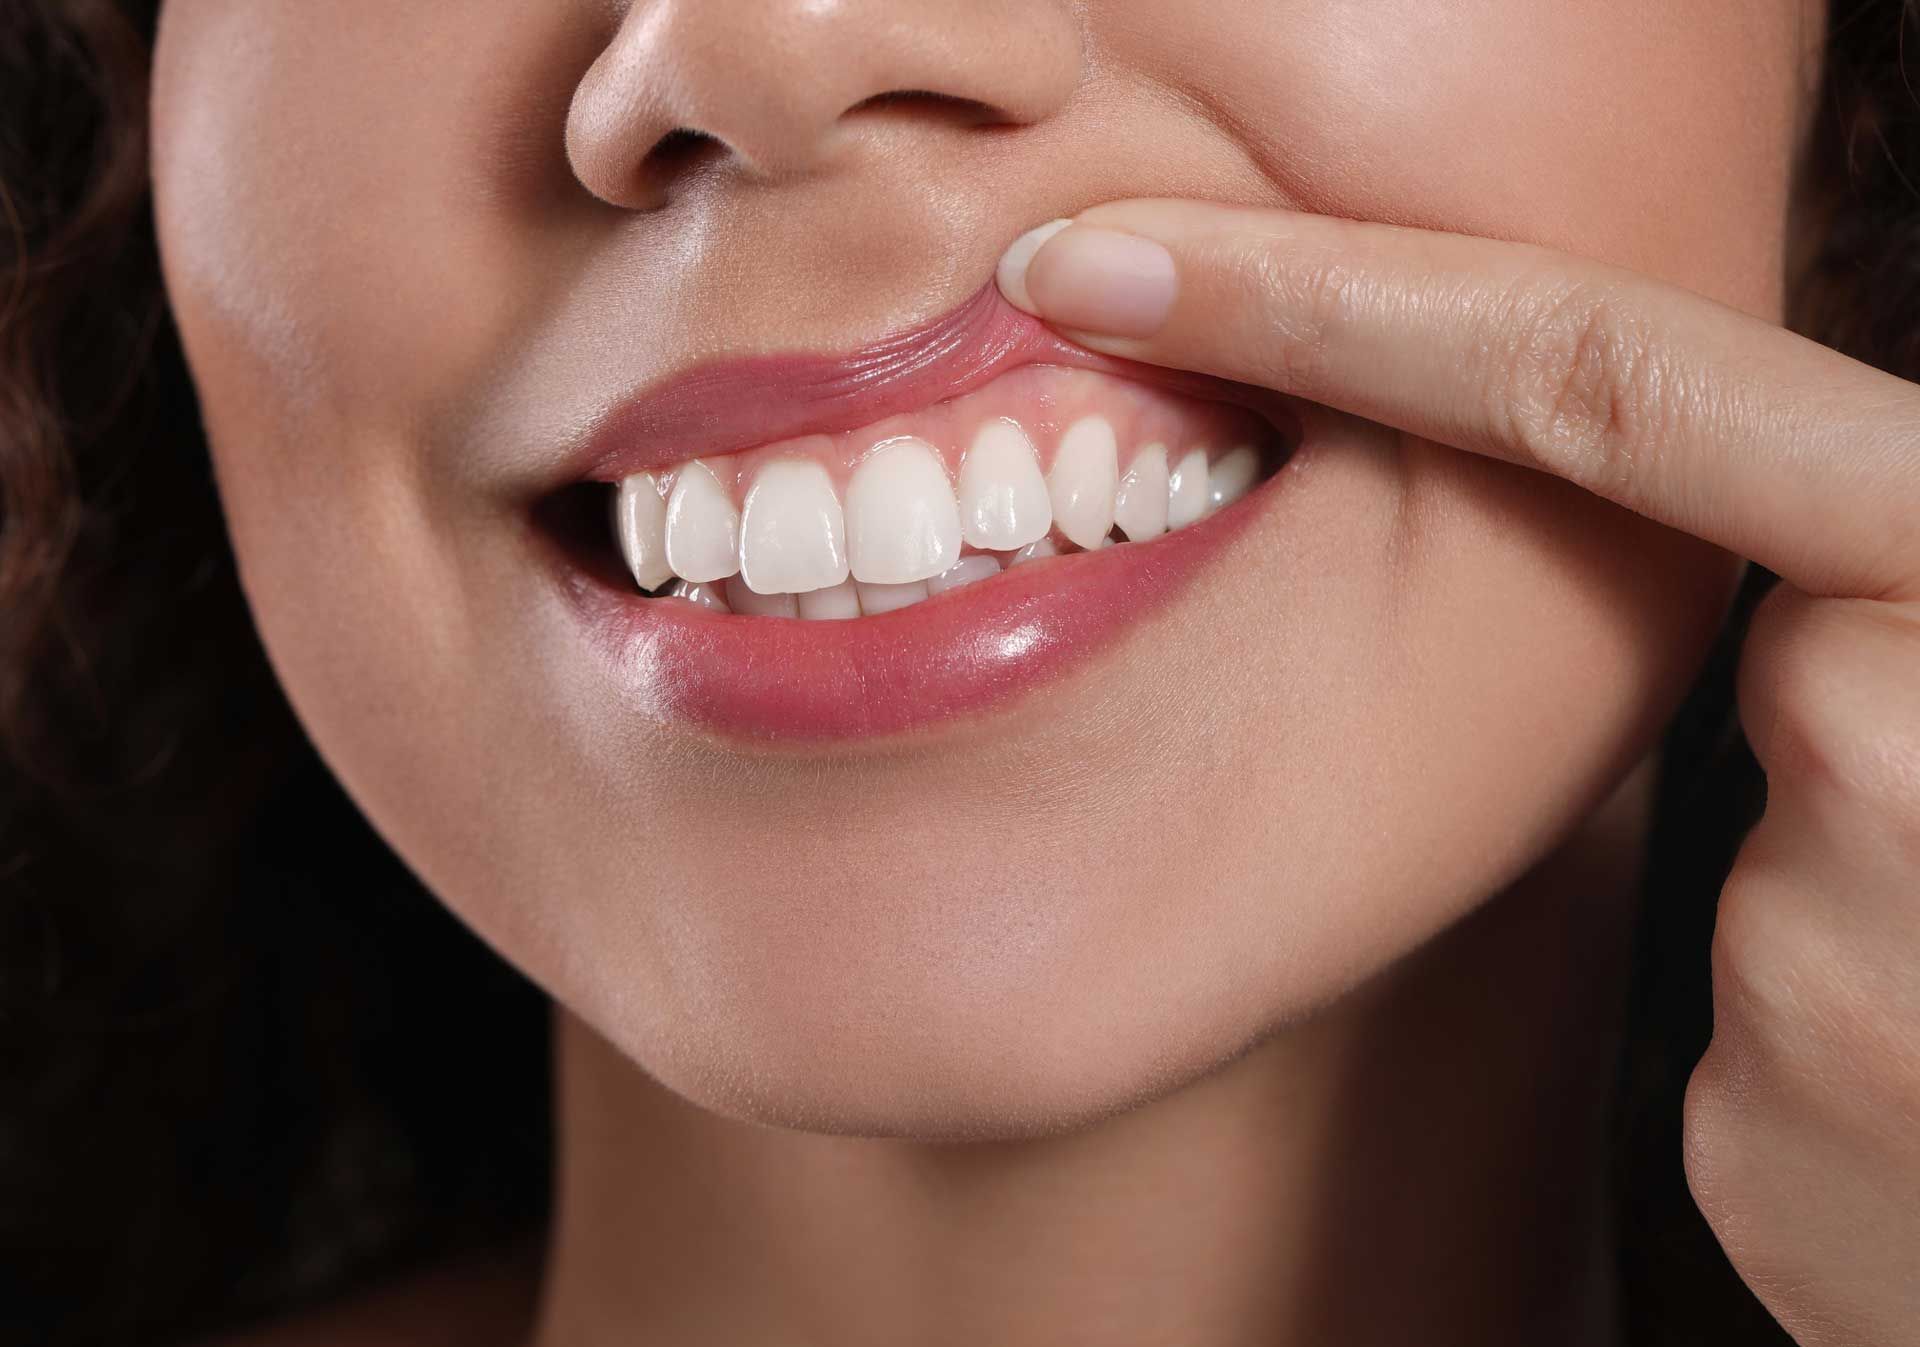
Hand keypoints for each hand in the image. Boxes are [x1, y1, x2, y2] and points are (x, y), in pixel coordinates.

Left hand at [997, 199, 1919, 1343]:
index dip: (1330, 302)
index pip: (1597, 379)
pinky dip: (1805, 1033)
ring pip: (1707, 845)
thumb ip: (1882, 556)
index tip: (1111, 274)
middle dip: (1774, 706)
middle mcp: (1908, 728)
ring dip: (1813, 891)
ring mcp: (1833, 951)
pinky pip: (1720, 1011)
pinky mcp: (1763, 1117)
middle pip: (1667, 639)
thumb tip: (1764, 561)